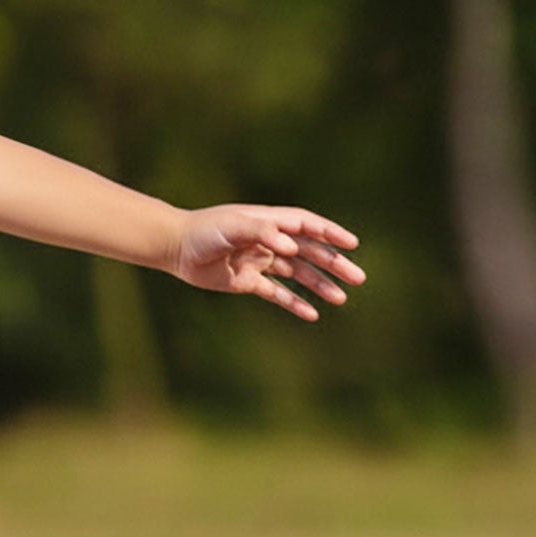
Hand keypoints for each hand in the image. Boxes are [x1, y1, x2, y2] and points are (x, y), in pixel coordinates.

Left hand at [173, 205, 364, 319]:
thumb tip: (293, 247)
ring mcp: (260, 262)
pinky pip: (277, 293)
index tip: (352, 244)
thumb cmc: (205, 231)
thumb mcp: (233, 226)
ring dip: (320, 286)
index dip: (331, 233)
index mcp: (270, 222)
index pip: (309, 226)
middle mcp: (270, 241)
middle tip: (358, 278)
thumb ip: (262, 231)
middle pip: (310, 253)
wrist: (176, 248)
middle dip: (334, 264)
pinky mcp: (248, 282)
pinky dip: (294, 303)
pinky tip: (312, 314)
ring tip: (341, 299)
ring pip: (298, 275)